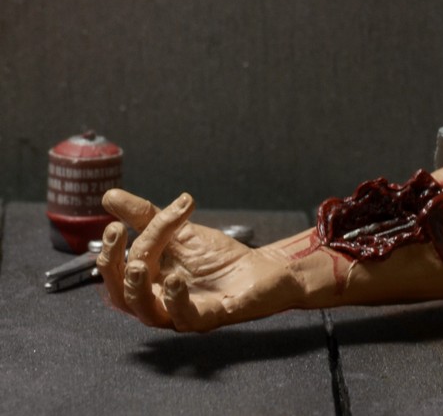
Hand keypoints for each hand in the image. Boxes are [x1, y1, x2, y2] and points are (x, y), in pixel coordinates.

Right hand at [97, 189, 300, 331]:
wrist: (261, 268)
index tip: (114, 224)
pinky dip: (176, 300)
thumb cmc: (217, 257)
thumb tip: (109, 196)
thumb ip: (147, 217)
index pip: (120, 270)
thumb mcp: (180, 232)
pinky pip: (186, 318)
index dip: (111, 250)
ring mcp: (181, 314)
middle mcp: (158, 303)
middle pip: (123, 295)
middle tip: (119, 235)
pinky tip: (174, 280)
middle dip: (114, 267)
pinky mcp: (209, 317)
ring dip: (137, 288)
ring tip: (138, 263)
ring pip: (147, 313)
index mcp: (147, 284)